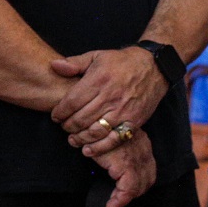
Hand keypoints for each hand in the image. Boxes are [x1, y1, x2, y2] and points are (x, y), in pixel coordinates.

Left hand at [50, 47, 169, 146]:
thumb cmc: (121, 61)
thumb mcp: (96, 56)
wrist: (154, 67)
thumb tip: (54, 65)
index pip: (72, 101)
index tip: (55, 116)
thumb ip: (74, 63)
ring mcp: (123, 111)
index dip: (60, 112)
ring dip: (81, 138)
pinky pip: (115, 139)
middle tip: (63, 127)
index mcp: (98, 80)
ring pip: (96, 131)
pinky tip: (88, 150)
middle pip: (82, 118)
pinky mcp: (134, 121)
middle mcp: (109, 97)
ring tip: (73, 140)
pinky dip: (100, 147)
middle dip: (68, 126)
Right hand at [90, 126, 155, 206]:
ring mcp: (138, 159)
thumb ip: (115, 143)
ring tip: (113, 203)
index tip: (124, 188)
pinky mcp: (127, 166)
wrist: (91, 123)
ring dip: (127, 197)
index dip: (138, 180)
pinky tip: (110, 205)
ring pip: (140, 186)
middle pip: (147, 178)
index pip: (147, 167)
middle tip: (119, 196)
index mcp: (141, 141)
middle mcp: (144, 150)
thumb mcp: (110, 133)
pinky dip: (120, 200)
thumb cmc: (96, 127)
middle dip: (135, 190)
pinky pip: (128, 191)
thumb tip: (108, 156)